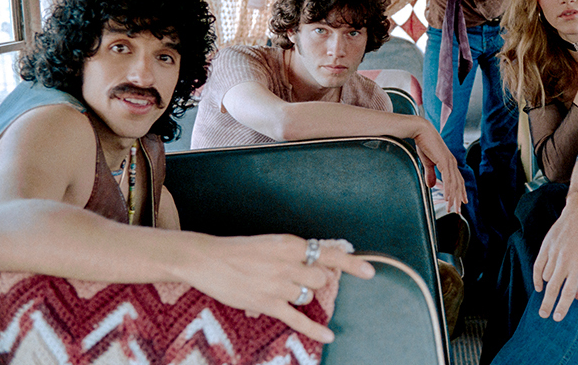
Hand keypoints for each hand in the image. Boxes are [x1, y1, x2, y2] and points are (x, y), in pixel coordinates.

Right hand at [183, 234, 374, 341]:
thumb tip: (323, 259)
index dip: (351, 263)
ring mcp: (278, 286)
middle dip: (317, 279)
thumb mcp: (272, 242)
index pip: (328, 254)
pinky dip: (315, 329)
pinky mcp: (267, 304)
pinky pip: (298, 319)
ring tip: (280, 287)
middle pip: (322, 278)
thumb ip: (296, 251)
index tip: (370, 271)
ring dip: (302, 294)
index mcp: (289, 244)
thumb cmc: (240, 249)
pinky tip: (329, 335)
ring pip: (309, 296)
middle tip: (299, 276)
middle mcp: (287, 264)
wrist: (207, 259)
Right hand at [411, 117, 465, 213]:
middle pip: (458, 184)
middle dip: (458, 199)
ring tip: (451, 208)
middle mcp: (452, 163)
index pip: (458, 180)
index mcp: (449, 162)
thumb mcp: (427, 162)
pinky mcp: (444, 161)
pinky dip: (448, 190)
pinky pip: (448, 179)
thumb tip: (431, 185)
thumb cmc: (424, 143)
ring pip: (454, 184)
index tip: (462, 202)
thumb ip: (430, 174)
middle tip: (458, 211)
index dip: (460, 191)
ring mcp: (449, 162)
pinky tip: (448, 198)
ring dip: (453, 198)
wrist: (421, 130)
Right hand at [532, 200, 577, 321]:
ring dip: (549, 285)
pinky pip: (538, 267)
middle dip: (548, 304)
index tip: (557, 317)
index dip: (563, 306)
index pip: (569, 291)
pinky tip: (539, 286)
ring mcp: (553, 253)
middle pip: (554, 288)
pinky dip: (537, 278)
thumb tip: (576, 297)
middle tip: (544, 315)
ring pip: (546, 277)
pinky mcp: (545, 247)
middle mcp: (564, 261)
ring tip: (554, 285)